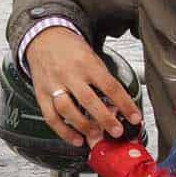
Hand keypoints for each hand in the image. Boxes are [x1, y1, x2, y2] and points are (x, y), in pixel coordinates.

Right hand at [27, 27, 142, 146]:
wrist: (44, 37)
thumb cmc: (71, 49)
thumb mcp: (92, 57)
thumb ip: (103, 79)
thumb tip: (118, 105)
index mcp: (86, 63)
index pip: (110, 86)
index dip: (124, 103)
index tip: (134, 117)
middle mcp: (69, 74)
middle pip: (88, 100)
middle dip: (104, 118)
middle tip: (116, 131)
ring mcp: (53, 85)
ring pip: (67, 110)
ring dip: (83, 126)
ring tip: (96, 136)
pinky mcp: (41, 94)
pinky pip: (51, 117)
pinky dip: (63, 131)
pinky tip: (76, 139)